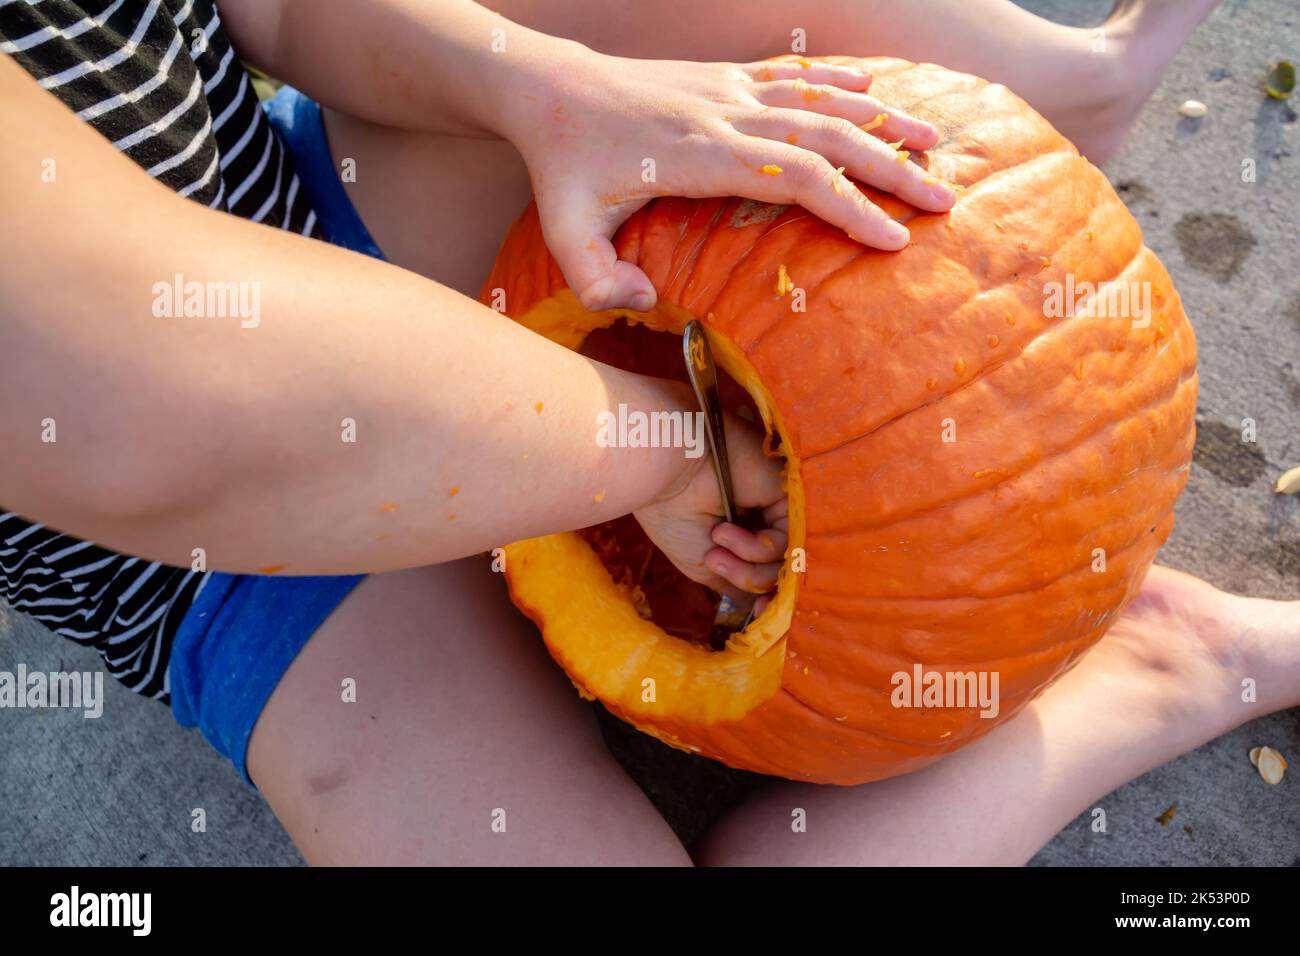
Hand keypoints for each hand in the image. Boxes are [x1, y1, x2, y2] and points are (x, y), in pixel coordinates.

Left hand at [501, 47, 955, 310]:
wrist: (551, 89)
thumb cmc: (564, 169)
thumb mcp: (564, 233)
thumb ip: (597, 280)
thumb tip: (646, 306)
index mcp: (699, 155)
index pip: (794, 176)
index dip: (848, 206)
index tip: (893, 239)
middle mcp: (726, 115)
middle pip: (828, 137)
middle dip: (890, 169)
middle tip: (942, 200)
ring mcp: (730, 90)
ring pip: (822, 99)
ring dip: (883, 120)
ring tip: (935, 144)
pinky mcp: (726, 78)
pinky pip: (795, 73)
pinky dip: (841, 79)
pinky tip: (878, 89)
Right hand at [633, 411, 787, 599]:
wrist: (661, 474)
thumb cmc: (671, 514)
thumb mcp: (704, 565)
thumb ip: (739, 583)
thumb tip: (761, 609)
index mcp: (741, 532)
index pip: (770, 572)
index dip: (769, 599)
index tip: (760, 614)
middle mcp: (761, 518)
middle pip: (780, 568)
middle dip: (752, 580)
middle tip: (717, 566)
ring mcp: (774, 506)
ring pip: (784, 558)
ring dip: (748, 566)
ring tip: (714, 550)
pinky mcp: (784, 493)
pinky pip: (786, 538)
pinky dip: (756, 547)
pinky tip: (725, 533)